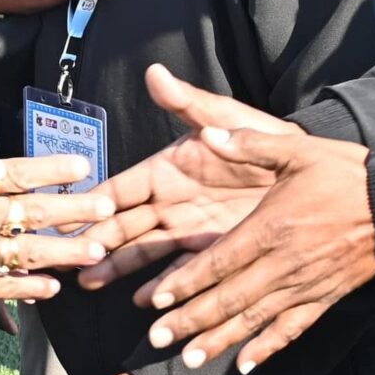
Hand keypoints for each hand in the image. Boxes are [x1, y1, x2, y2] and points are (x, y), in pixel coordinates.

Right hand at [0, 99, 115, 311]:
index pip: (18, 173)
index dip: (54, 169)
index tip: (83, 166)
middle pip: (35, 213)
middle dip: (75, 211)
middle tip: (108, 207)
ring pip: (29, 254)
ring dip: (66, 252)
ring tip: (97, 251)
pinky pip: (5, 288)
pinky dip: (31, 289)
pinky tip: (54, 288)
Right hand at [76, 66, 296, 286]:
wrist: (305, 172)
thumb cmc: (264, 139)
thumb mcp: (227, 119)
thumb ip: (189, 104)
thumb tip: (155, 73)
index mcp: (165, 169)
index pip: (121, 186)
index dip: (97, 198)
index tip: (75, 211)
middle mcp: (168, 202)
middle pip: (122, 223)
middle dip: (95, 238)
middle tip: (70, 254)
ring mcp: (185, 230)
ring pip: (141, 251)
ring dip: (115, 265)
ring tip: (88, 280)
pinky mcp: (208, 252)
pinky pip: (179, 272)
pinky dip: (161, 286)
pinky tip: (145, 301)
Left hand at [137, 125, 374, 374]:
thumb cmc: (348, 174)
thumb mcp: (298, 149)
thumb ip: (251, 144)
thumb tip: (210, 134)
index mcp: (271, 227)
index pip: (218, 261)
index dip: (186, 282)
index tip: (157, 299)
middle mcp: (283, 263)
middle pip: (228, 298)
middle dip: (190, 320)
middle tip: (157, 338)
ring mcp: (304, 285)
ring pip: (254, 320)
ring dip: (220, 341)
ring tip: (191, 359)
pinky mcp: (325, 298)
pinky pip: (291, 329)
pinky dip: (268, 348)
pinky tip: (246, 365)